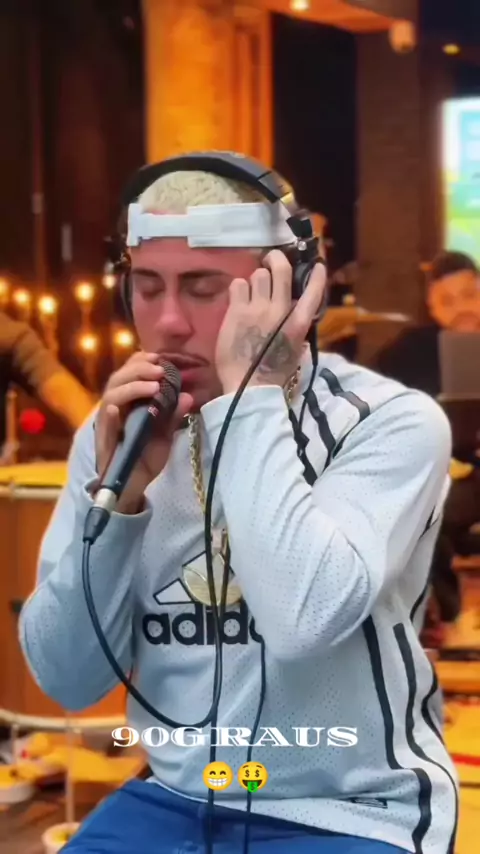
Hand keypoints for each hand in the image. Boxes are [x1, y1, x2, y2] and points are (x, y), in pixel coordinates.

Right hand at [94, 351, 192, 512]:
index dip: (140, 362)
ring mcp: (108, 424)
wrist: (133, 487)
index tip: (159, 358)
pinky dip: (110, 414)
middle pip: (119, 379)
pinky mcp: (104, 441)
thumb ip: (173, 416)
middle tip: (160, 370)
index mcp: (129, 403)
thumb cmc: (145, 458)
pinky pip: (103, 424)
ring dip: (131, 387)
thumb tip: (187, 397)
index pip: (129, 373)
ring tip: (153, 386)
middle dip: (139, 370)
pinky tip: (117, 409)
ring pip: (111, 396)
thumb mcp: (165, 435)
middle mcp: (116, 409)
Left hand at [215, 250, 325, 394]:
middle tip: (270, 260)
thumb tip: (297, 314)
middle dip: (275, 259)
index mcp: (298, 323)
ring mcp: (256, 308)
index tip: (317, 265)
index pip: (313, 293)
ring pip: (257, 274)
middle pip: (280, 269)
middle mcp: (279, 310)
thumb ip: (297, 329)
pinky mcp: (236, 311)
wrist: (248, 385)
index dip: (317, 276)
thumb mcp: (295, 351)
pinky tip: (239, 300)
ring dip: (256, 280)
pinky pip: (238, 285)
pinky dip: (239, 289)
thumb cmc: (273, 374)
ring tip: (253, 290)